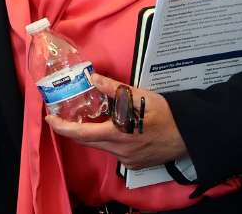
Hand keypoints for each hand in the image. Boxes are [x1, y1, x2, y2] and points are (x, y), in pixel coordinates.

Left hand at [44, 73, 187, 169]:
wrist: (191, 134)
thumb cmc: (165, 113)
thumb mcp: (139, 96)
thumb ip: (114, 88)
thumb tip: (92, 78)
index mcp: (117, 134)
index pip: (81, 134)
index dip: (62, 127)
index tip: (50, 118)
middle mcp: (119, 151)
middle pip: (89, 141)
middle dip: (74, 130)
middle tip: (64, 116)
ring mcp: (128, 160)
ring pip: (103, 146)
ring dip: (94, 134)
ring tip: (90, 118)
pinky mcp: (136, 164)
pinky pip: (116, 152)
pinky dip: (109, 140)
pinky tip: (114, 129)